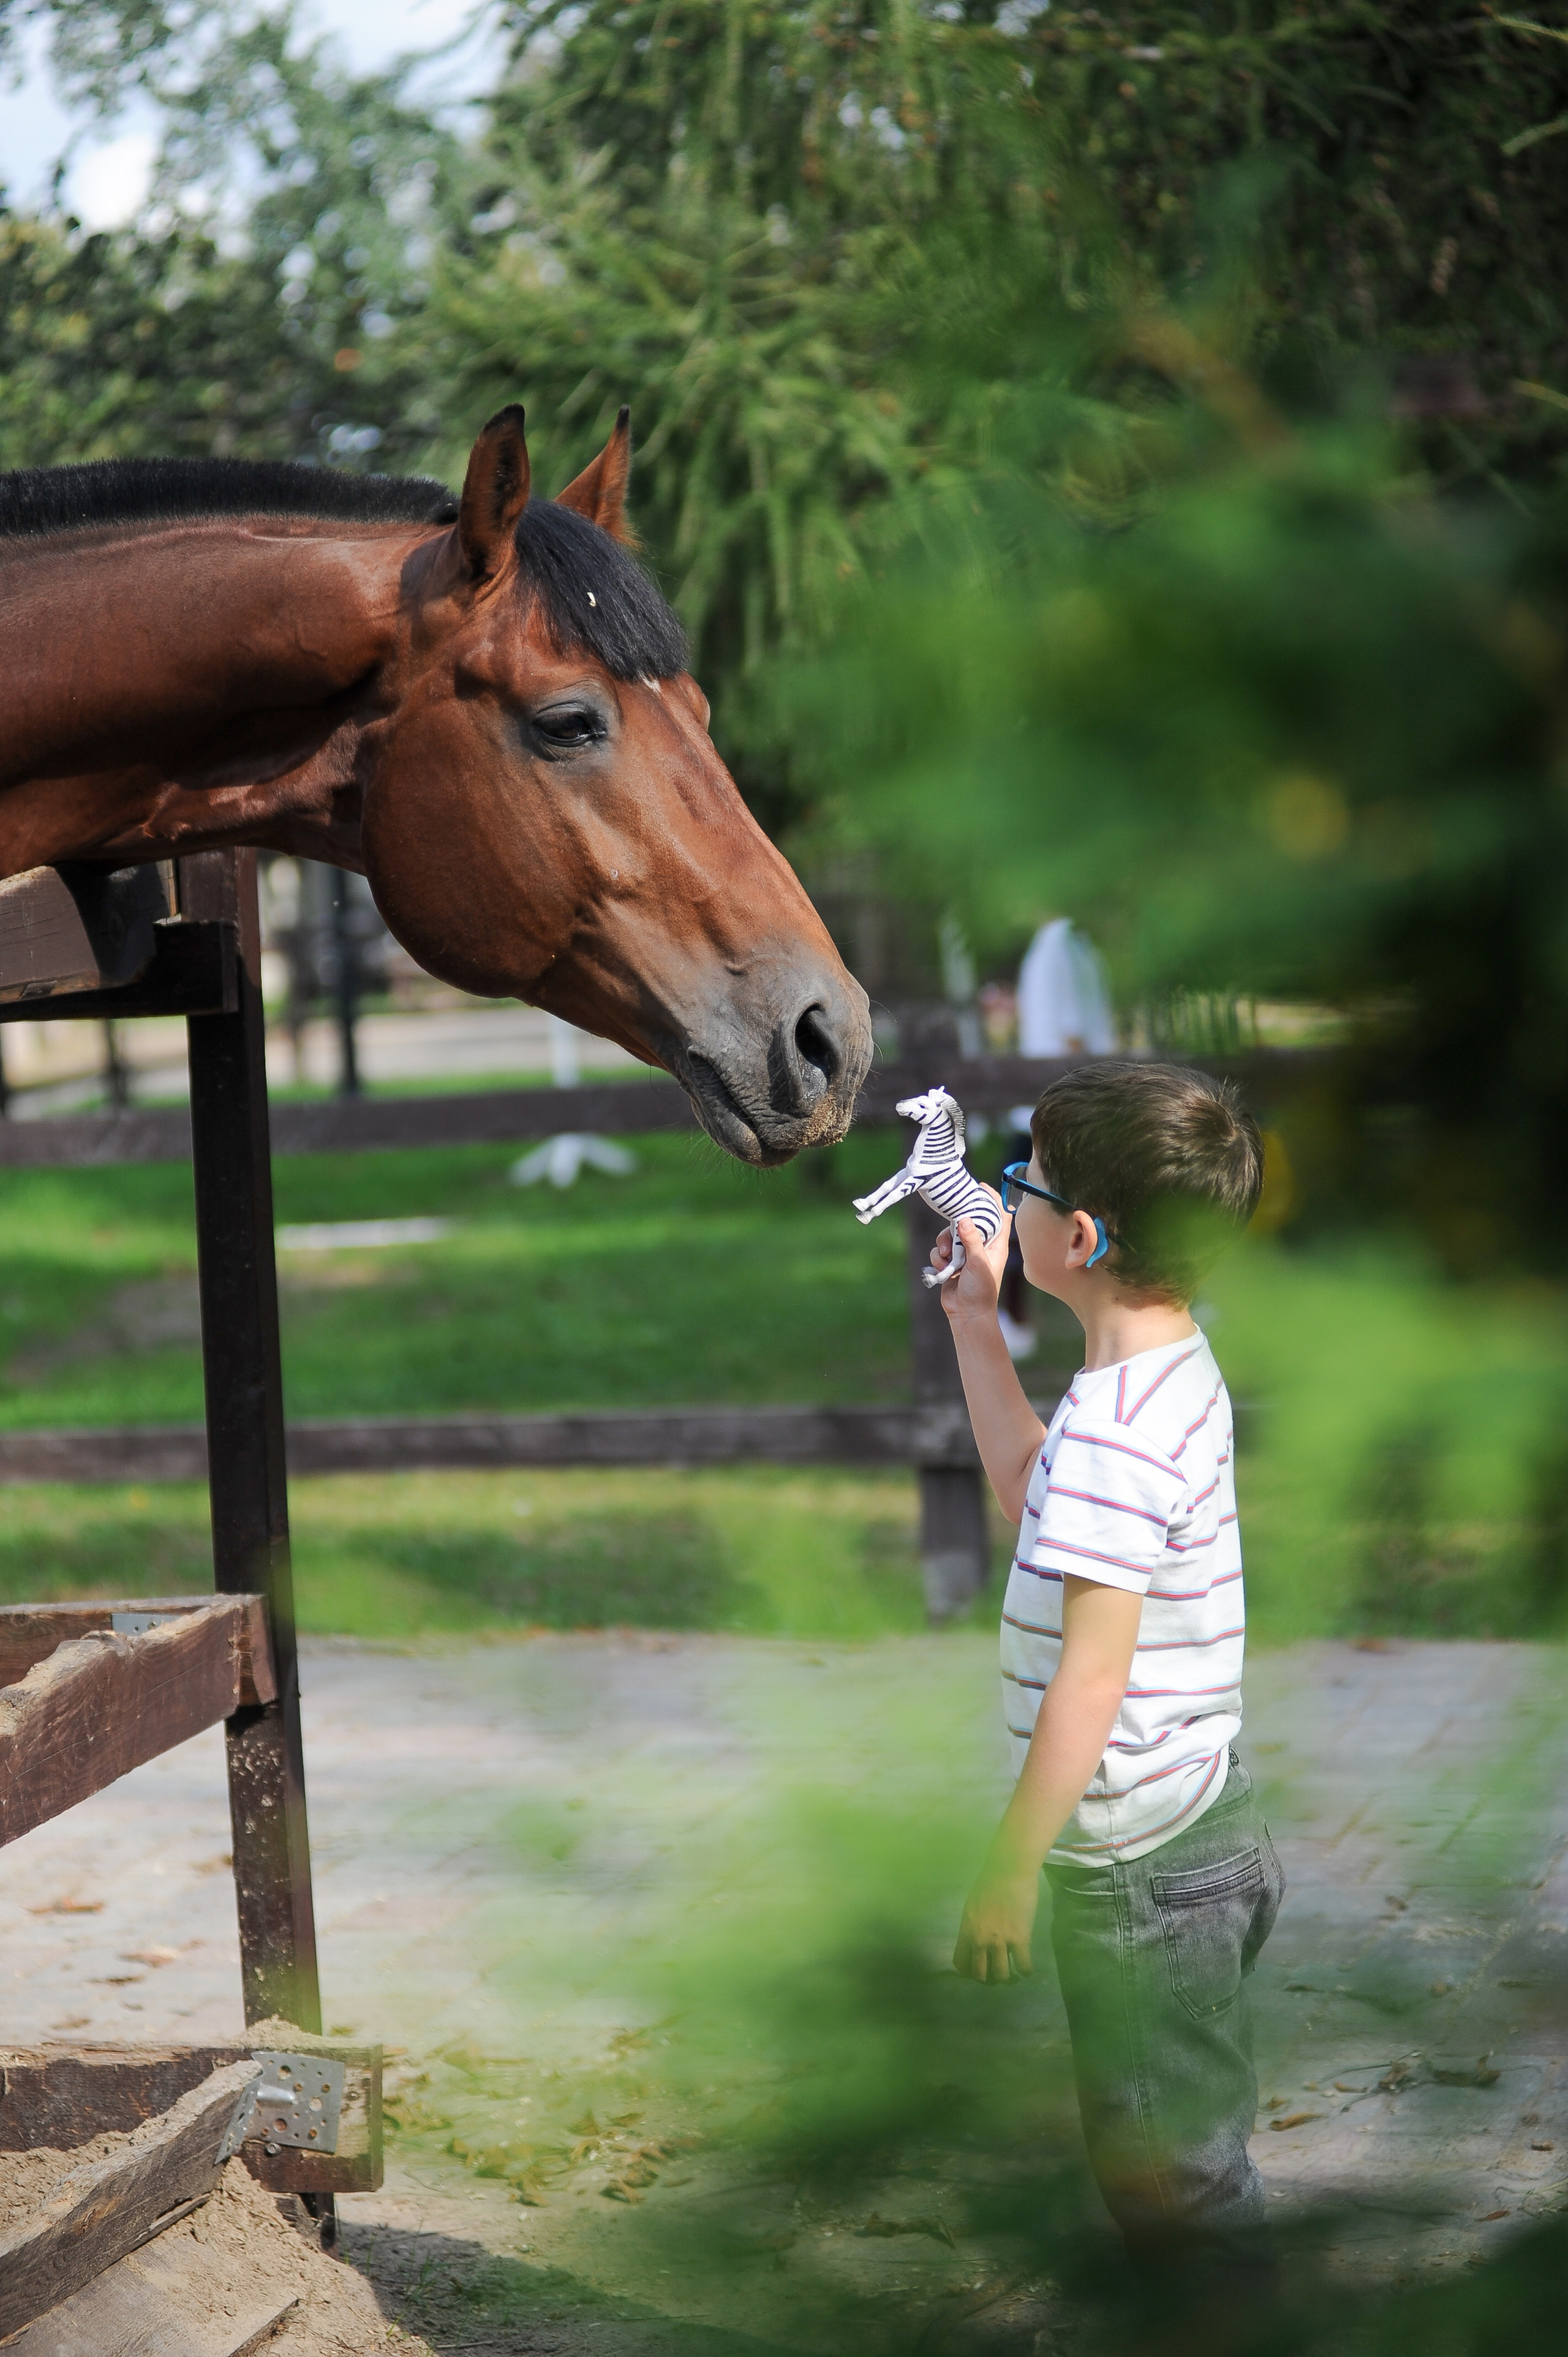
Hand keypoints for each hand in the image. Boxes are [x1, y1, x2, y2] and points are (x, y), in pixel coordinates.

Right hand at [932, 1197, 1008, 1325]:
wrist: (966, 1314)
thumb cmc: (981, 1291)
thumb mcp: (979, 1262)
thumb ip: (971, 1240)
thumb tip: (963, 1218)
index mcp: (996, 1244)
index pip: (999, 1216)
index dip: (992, 1200)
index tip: (981, 1187)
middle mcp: (981, 1246)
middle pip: (967, 1222)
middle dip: (955, 1226)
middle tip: (952, 1226)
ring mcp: (965, 1254)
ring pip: (949, 1236)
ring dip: (943, 1244)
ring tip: (946, 1257)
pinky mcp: (950, 1263)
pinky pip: (939, 1250)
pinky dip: (938, 1258)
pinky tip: (942, 1269)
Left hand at [952, 1861, 1037, 1983]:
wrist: (1009, 1871)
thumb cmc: (989, 1882)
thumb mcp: (972, 1906)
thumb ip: (973, 1925)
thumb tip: (978, 1937)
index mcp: (966, 1931)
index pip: (960, 1963)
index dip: (969, 1971)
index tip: (978, 1969)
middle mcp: (980, 1940)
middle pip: (980, 1974)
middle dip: (988, 1979)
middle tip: (997, 1974)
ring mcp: (1000, 1942)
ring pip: (1002, 1975)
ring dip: (1008, 1979)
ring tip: (1014, 1975)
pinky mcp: (1020, 1939)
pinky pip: (1023, 1966)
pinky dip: (1026, 1971)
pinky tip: (1027, 1968)